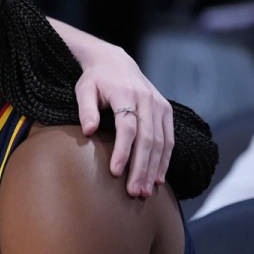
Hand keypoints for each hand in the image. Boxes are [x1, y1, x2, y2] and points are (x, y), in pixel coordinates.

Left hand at [74, 47, 172, 197]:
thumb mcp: (84, 89)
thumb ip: (86, 109)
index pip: (127, 127)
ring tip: (145, 191)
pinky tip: (158, 178)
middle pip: (147, 139)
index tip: (115, 172)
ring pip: (161, 142)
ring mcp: (160, 106)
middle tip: (134, 192)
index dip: (123, 151)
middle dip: (141, 168)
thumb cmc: (95, 79)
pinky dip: (164, 160)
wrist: (116, 62)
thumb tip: (87, 131)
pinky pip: (168, 139)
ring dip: (154, 169)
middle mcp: (148, 100)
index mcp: (126, 94)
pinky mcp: (166, 111)